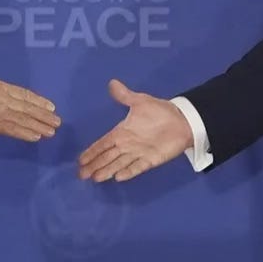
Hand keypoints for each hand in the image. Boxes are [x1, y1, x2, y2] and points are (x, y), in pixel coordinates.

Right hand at [0, 78, 60, 141]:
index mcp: (1, 87)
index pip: (25, 95)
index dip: (39, 101)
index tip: (50, 107)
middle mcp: (5, 98)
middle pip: (29, 108)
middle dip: (44, 115)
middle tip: (57, 121)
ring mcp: (2, 112)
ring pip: (25, 119)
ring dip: (40, 125)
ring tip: (52, 131)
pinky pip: (14, 130)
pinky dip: (26, 133)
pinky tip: (36, 137)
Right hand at [78, 79, 192, 181]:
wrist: (182, 120)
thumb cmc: (160, 111)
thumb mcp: (141, 101)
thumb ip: (125, 95)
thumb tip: (112, 83)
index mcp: (122, 132)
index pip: (103, 143)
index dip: (92, 151)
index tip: (80, 160)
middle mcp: (127, 145)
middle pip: (107, 157)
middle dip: (94, 165)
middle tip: (81, 175)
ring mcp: (138, 153)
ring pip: (118, 163)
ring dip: (107, 170)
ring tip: (96, 178)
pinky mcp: (151, 160)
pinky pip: (137, 167)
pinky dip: (129, 172)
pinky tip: (118, 178)